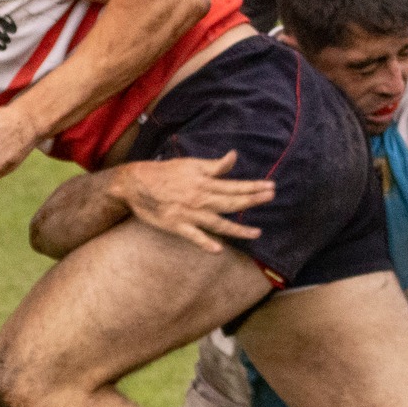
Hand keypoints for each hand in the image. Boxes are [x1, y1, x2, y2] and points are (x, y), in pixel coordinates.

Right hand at [109, 153, 273, 254]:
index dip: (253, 186)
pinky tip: (219, 250)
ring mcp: (189, 214)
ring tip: (256, 233)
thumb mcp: (190, 164)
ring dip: (238, 229)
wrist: (136, 184)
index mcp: (204, 183)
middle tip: (271, 198)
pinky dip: (205, 243)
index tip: (270, 187)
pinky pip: (194, 236)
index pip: (234, 185)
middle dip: (252, 200)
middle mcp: (200, 199)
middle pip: (231, 202)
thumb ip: (214, 165)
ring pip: (218, 223)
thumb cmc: (164, 172)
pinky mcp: (177, 226)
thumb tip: (233, 156)